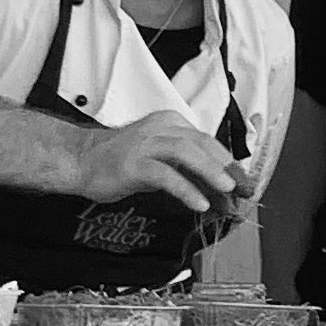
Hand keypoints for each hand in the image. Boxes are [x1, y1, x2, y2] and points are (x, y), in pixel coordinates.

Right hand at [78, 110, 236, 211]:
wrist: (82, 160)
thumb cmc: (120, 158)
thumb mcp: (156, 154)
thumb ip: (185, 163)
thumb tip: (218, 184)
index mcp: (166, 122)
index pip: (205, 138)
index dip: (227, 160)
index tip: (243, 180)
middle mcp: (157, 129)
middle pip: (199, 142)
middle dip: (225, 166)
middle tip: (240, 187)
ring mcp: (144, 145)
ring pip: (185, 152)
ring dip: (210, 172)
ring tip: (225, 190)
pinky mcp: (133, 164)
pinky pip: (165, 174)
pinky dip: (185, 189)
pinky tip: (198, 203)